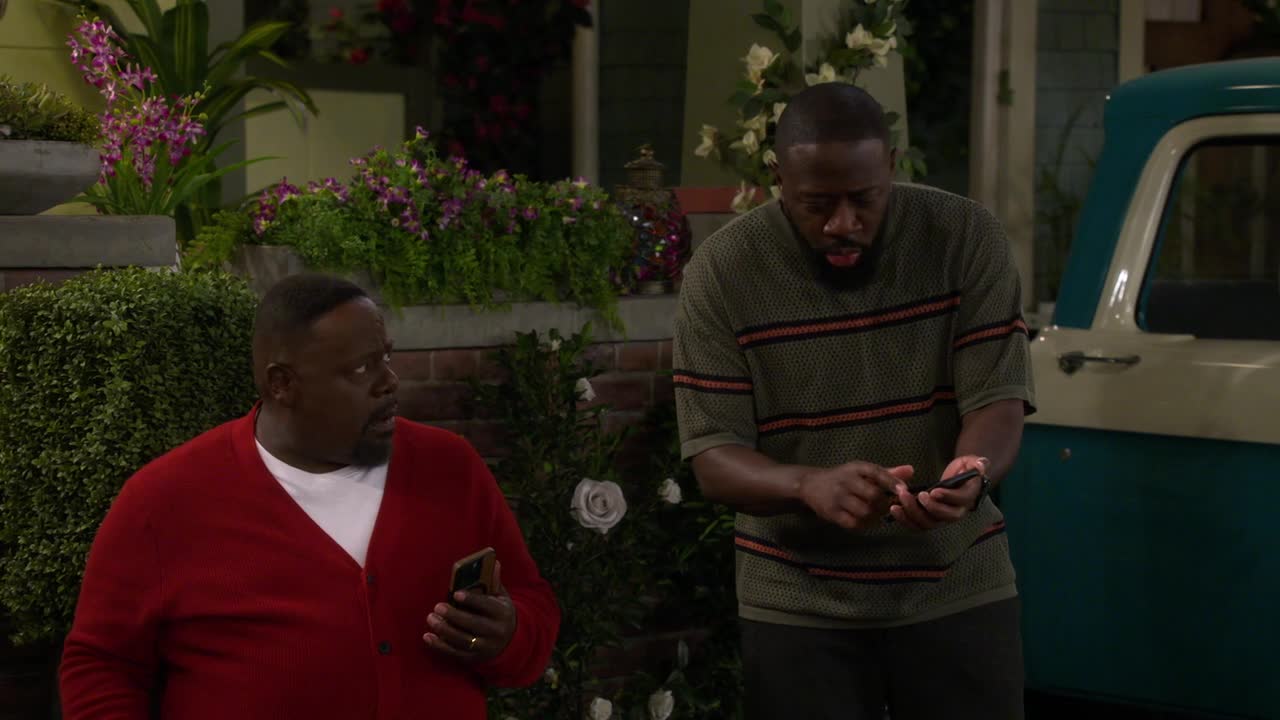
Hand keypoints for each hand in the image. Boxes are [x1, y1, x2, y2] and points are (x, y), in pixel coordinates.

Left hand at [424, 560, 516, 661]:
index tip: (456, 594)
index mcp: (502, 613)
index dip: (472, 600)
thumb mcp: (501, 598)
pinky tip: (427, 636)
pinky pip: (455, 653)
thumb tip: (493, 562)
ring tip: (431, 618)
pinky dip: (440, 646)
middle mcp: (495, 632)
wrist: (510, 642)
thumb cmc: (499, 613)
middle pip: (473, 624)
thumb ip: (494, 582)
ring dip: (444, 630)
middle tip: (437, 606)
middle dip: (454, 616)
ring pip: (462, 640)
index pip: (487, 606)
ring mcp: (485, 647)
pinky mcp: (473, 658)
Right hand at [798, 462, 913, 529]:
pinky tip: (866, 521)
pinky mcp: (831, 512)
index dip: (892, 482)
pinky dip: (864, 525)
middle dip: (885, 504)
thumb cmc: (844, 478)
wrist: (811, 485)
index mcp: (856, 468)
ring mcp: (838, 497)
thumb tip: (911, 470)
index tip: (904, 490)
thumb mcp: (862, 471)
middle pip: (873, 495)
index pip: (876, 472)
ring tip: (877, 515)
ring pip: (865, 511)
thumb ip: (887, 473)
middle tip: (888, 507)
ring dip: (875, 516)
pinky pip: (854, 523)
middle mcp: (846, 481)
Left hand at [889, 456, 988, 530]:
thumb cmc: (966, 468)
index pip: (960, 500)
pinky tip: (894, 509)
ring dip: (913, 514)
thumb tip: (981, 465)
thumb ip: (978, 463)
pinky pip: (917, 525)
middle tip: (917, 494)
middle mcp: (957, 511)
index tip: (933, 491)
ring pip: (928, 523)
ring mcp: (942, 518)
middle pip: (944, 517)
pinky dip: (905, 520)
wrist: (960, 478)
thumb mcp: (973, 462)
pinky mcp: (930, 519)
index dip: (947, 497)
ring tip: (899, 502)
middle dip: (929, 507)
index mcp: (968, 497)